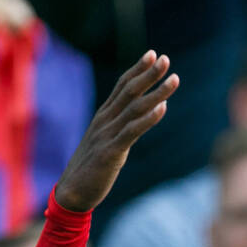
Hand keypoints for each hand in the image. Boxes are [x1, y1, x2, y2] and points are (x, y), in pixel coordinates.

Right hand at [53, 52, 179, 212]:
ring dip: (156, 92)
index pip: (122, 87)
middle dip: (148, 74)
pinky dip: (148, 119)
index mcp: (103, 117)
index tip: (153, 54)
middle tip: (166, 58)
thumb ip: (123, 127)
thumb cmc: (91, 168)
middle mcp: (105, 121)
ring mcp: (107, 135)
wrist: (72, 192)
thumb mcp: (107, 142)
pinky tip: (163, 108)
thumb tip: (148, 112)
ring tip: (174, 79)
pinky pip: (132, 131)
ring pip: (135, 108)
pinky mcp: (111, 152)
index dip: (138, 69)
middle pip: (129, 91)